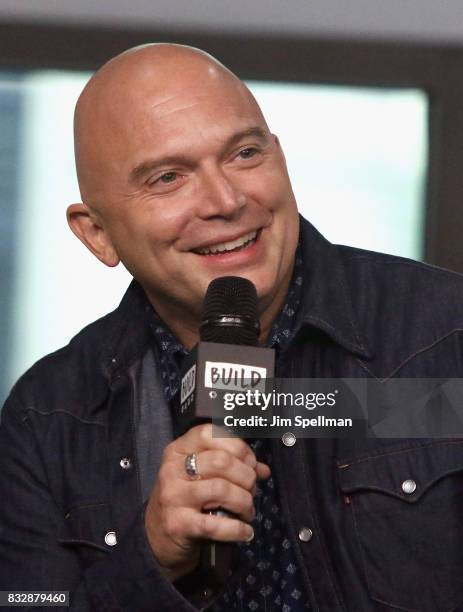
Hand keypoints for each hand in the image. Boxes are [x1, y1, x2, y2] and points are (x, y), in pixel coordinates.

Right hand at [144, 423, 270, 580]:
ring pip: (221, 489)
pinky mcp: (178, 524)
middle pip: (221, 462)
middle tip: (252, 489)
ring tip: (248, 510)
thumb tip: (262, 469)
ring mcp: (173, 496)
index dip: (237, 446)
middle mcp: (172, 469)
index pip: (210, 433)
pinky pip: (215, 524)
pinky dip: (237, 528)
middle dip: (246, 476)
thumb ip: (230, 466)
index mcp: (178, 450)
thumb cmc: (183, 498)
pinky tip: (245, 531)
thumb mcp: (200, 475)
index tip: (250, 462)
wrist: (155, 536)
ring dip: (244, 502)